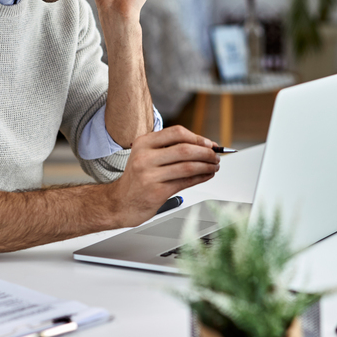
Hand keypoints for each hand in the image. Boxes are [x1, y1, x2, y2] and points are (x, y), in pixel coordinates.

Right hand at [104, 125, 218, 227]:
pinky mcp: (156, 192)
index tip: (209, 144)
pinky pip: (185, 182)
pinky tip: (207, 175)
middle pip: (184, 149)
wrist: (120, 203)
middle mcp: (144, 157)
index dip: (197, 137)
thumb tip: (204, 146)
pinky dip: (201, 178)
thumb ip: (170, 149)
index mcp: (143, 143)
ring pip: (188, 166)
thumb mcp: (146, 156)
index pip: (176, 133)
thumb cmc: (138, 179)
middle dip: (206, 152)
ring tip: (214, 166)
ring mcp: (149, 175)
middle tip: (216, 156)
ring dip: (206, 166)